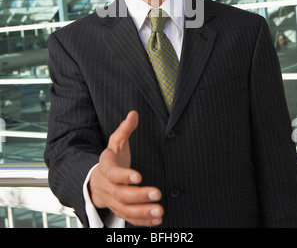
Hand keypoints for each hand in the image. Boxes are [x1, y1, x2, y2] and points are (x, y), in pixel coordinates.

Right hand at [88, 110, 163, 226]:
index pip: (112, 173)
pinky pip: (129, 219)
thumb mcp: (116, 142)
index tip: (139, 176)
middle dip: (139, 195)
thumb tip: (134, 113)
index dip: (124, 175)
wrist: (97, 181)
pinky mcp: (120, 211)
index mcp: (105, 167)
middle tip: (157, 193)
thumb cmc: (111, 159)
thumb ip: (125, 129)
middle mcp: (107, 186)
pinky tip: (157, 219)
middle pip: (120, 194)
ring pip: (125, 210)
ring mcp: (112, 201)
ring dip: (142, 212)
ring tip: (159, 210)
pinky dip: (142, 221)